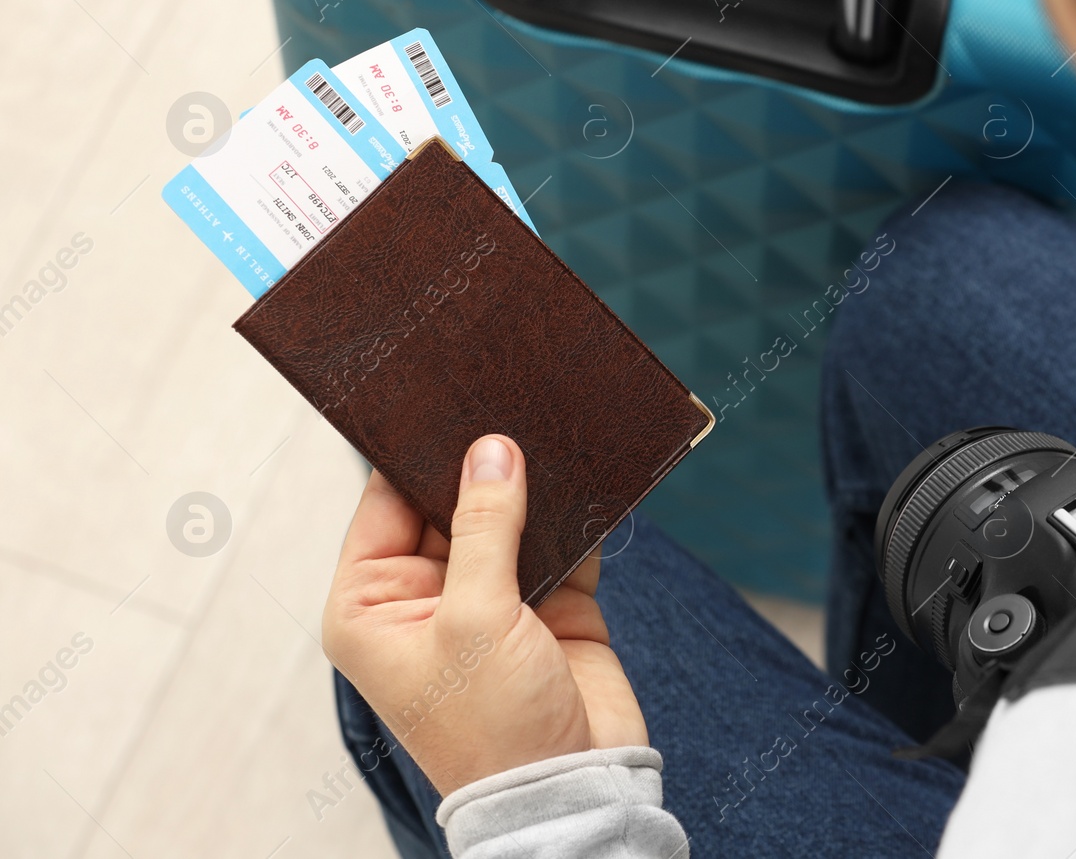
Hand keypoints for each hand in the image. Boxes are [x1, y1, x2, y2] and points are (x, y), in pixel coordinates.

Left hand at [322, 435, 645, 793]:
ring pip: (508, 517)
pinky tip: (590, 476)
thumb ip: (485, 526)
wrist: (572, 788)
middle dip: (481, 464)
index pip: (385, 503)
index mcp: (373, 604)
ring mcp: (489, 600)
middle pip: (449, 503)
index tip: (446, 399)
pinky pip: (558, 542)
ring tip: (554, 431)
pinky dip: (575, 515)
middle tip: (509, 403)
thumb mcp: (476, 618)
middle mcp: (427, 596)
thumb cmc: (493, 727)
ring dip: (534, 487)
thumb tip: (491, 450)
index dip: (414, 454)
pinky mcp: (547, 605)